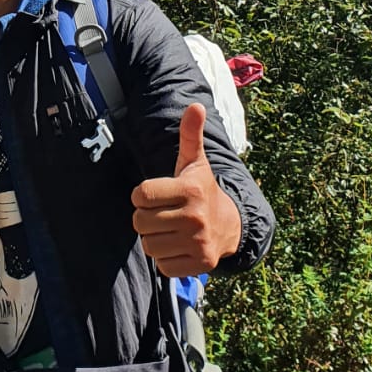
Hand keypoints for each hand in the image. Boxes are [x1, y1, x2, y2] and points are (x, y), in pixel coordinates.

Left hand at [131, 103, 241, 276]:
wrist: (231, 225)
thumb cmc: (202, 190)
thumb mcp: (195, 162)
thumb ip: (190, 135)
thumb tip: (195, 106)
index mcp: (190, 190)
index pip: (140, 195)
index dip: (142, 196)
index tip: (156, 195)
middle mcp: (196, 217)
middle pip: (140, 222)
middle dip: (146, 218)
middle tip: (163, 213)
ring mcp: (199, 243)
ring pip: (148, 245)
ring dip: (154, 238)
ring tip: (169, 229)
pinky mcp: (200, 265)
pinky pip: (162, 265)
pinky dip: (165, 258)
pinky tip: (178, 246)